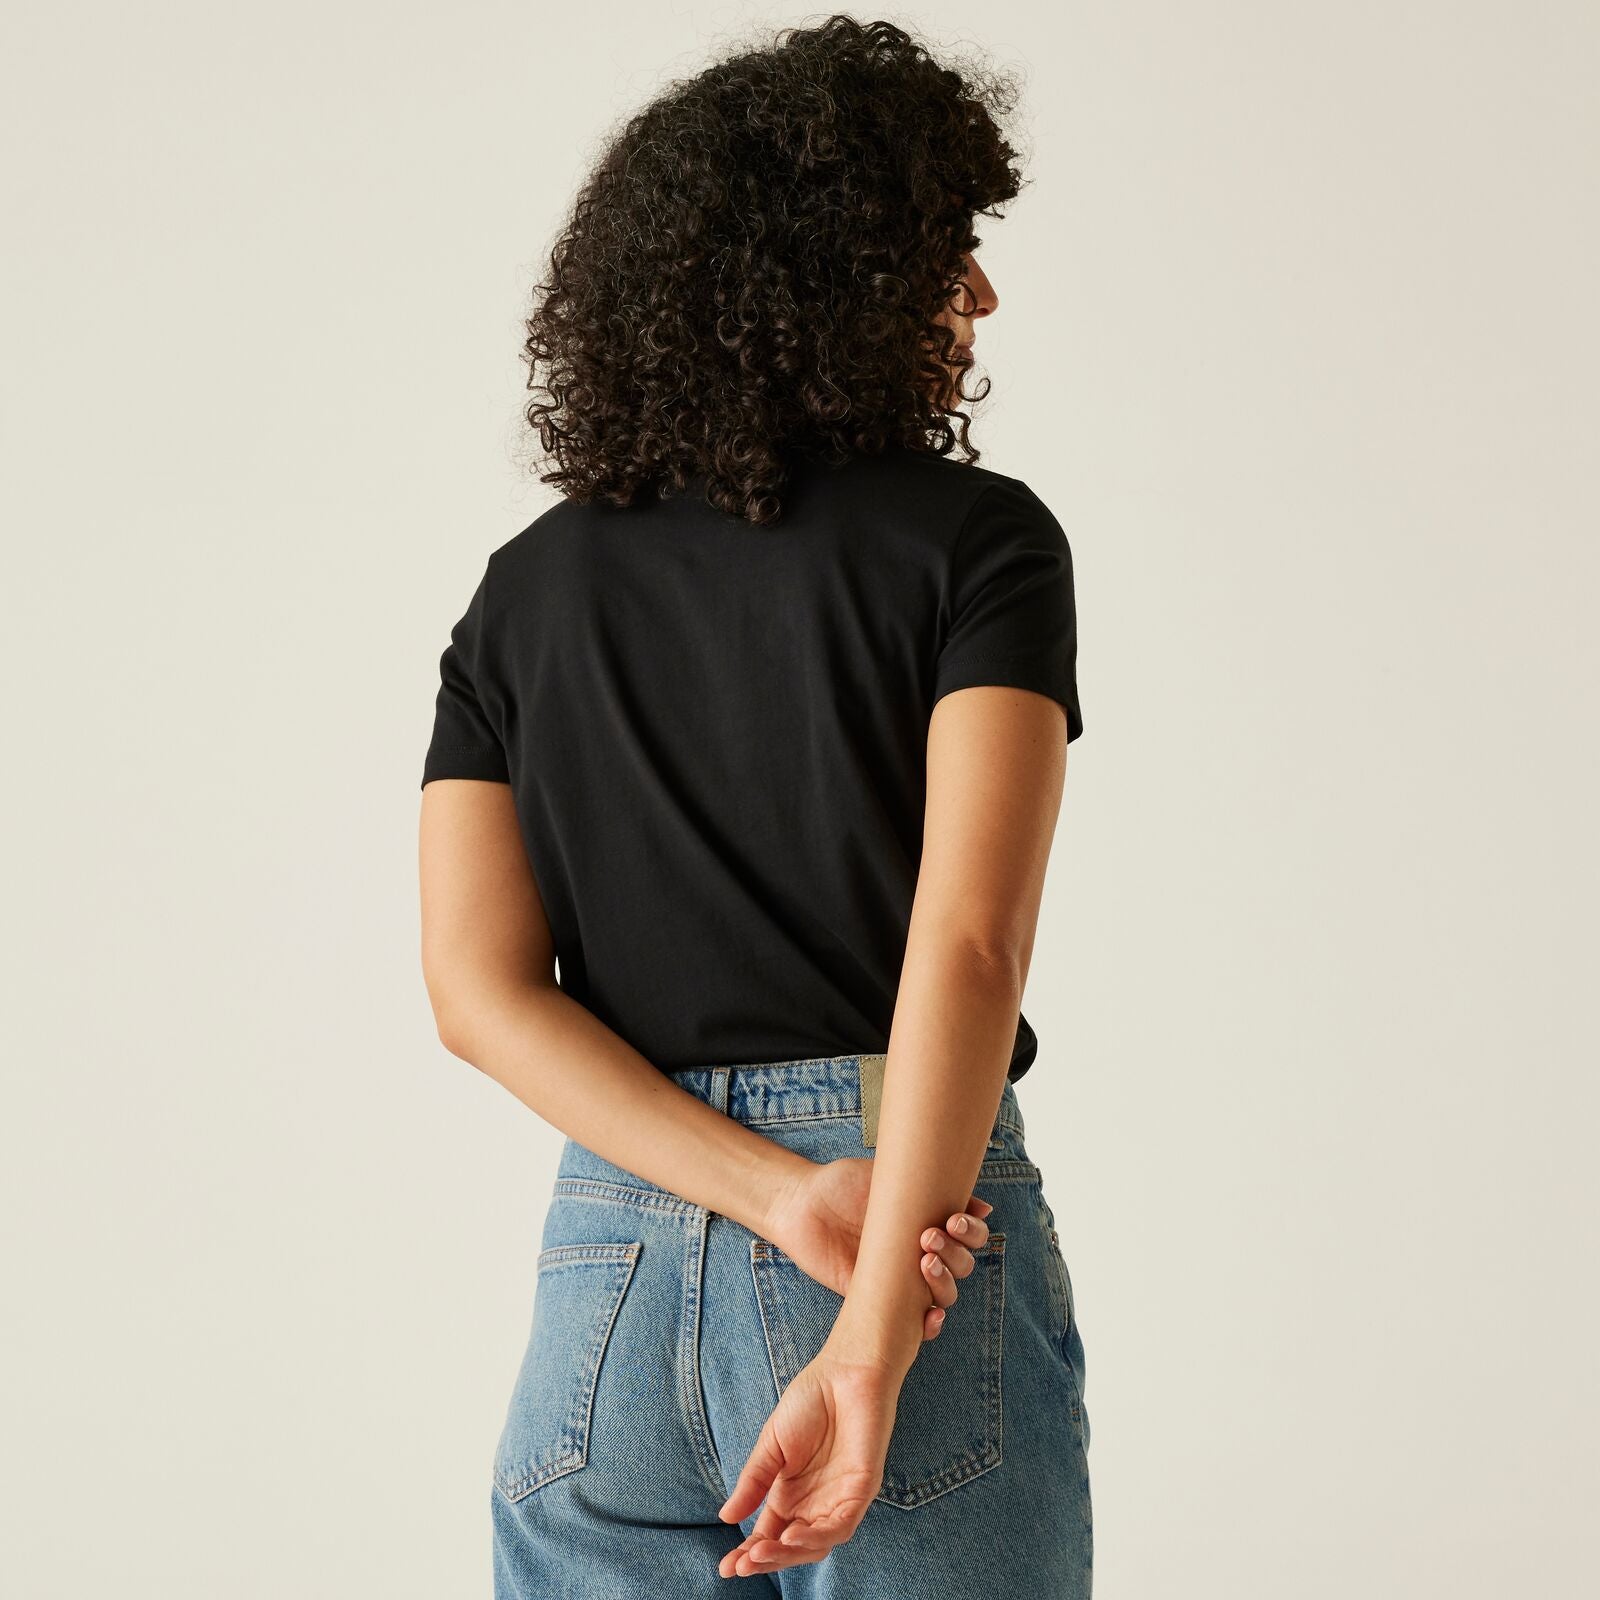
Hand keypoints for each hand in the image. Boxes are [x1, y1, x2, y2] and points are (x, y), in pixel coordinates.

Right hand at [716, 1341, 900, 1578]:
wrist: (844, 1372)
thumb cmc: (811, 1401)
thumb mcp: (772, 1444)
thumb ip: (753, 1481)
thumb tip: (726, 1518)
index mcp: (792, 1493)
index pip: (769, 1533)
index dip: (749, 1552)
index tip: (725, 1566)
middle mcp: (816, 1503)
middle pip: (790, 1546)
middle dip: (765, 1560)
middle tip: (739, 1565)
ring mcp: (839, 1499)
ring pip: (815, 1544)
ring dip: (787, 1553)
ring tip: (758, 1553)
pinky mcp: (861, 1490)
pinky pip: (840, 1526)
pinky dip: (816, 1536)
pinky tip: (791, 1535)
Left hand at [764, 1156, 993, 1339]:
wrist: (801, 1205)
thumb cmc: (843, 1185)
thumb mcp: (887, 1176)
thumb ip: (927, 1185)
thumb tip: (981, 1206)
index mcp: (927, 1223)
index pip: (967, 1237)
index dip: (971, 1233)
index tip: (954, 1220)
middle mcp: (920, 1253)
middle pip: (960, 1266)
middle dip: (955, 1254)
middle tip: (927, 1237)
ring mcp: (902, 1280)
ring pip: (944, 1294)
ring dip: (944, 1284)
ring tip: (924, 1264)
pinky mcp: (878, 1302)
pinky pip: (913, 1324)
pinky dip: (929, 1325)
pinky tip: (931, 1315)